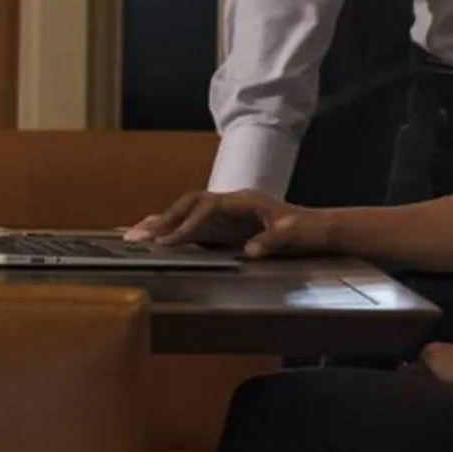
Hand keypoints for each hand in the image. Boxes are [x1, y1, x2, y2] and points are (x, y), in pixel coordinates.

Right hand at [126, 189, 329, 258]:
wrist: (318, 228)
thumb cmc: (308, 229)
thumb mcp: (296, 234)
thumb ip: (273, 240)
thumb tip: (250, 251)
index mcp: (244, 200)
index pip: (206, 208)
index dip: (187, 223)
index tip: (169, 241)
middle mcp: (231, 202)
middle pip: (189, 204)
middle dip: (163, 218)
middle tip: (137, 234)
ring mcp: (227, 213)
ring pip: (187, 212)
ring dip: (162, 222)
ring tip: (133, 234)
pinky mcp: (226, 226)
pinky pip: (193, 225)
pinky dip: (173, 229)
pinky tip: (156, 238)